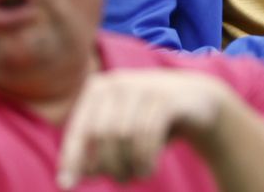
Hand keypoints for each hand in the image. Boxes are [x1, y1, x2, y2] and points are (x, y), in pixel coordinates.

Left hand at [56, 69, 232, 187]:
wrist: (197, 101)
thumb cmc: (148, 122)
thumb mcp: (117, 133)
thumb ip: (91, 153)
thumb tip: (66, 182)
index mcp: (98, 88)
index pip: (79, 130)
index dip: (72, 159)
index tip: (68, 186)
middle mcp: (118, 82)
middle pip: (102, 135)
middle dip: (109, 166)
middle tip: (122, 180)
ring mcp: (144, 86)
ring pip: (125, 136)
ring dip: (129, 165)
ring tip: (138, 176)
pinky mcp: (167, 97)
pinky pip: (148, 135)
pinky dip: (145, 159)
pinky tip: (149, 169)